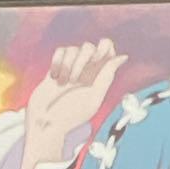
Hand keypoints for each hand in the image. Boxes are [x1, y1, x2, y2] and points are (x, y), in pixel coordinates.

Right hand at [20, 39, 127, 168]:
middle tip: (76, 78)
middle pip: (89, 46)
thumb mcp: (94, 97)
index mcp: (99, 77)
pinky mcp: (56, 67)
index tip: (95, 60)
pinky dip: (57, 62)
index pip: (108, 50)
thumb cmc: (72, 114)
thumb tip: (123, 57)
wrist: (47, 122)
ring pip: (73, 49)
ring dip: (68, 65)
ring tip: (63, 83)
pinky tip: (54, 77)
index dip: (104, 49)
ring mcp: (70, 68)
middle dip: (83, 59)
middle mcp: (86, 71)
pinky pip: (60, 51)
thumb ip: (107, 76)